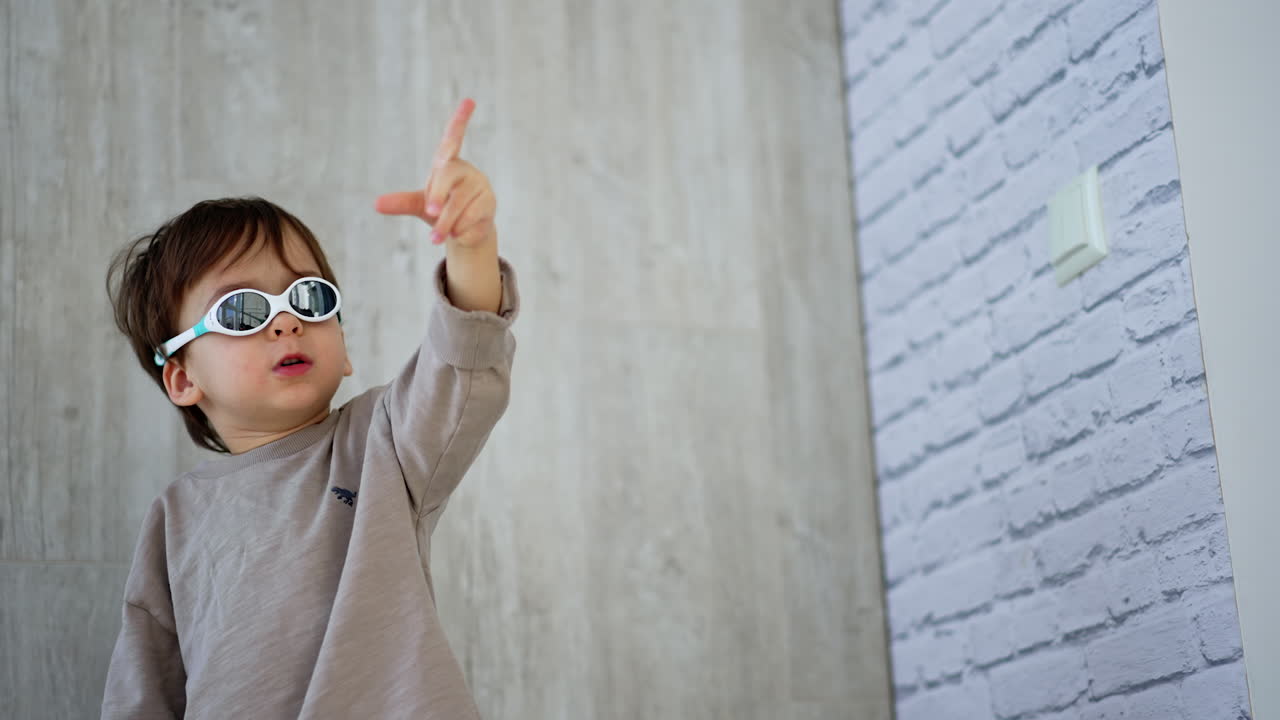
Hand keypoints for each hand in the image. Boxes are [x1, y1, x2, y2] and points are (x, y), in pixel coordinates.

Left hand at [374, 98, 496, 249]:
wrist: (465, 231)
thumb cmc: (442, 209)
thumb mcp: (419, 204)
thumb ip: (401, 202)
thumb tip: (376, 204)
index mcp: (448, 163)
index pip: (454, 137)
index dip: (460, 120)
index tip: (469, 101)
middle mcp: (466, 170)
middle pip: (449, 176)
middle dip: (438, 197)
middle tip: (430, 213)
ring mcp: (481, 186)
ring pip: (459, 205)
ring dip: (444, 225)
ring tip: (435, 238)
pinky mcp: (490, 204)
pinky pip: (470, 219)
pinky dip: (458, 232)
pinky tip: (458, 234)